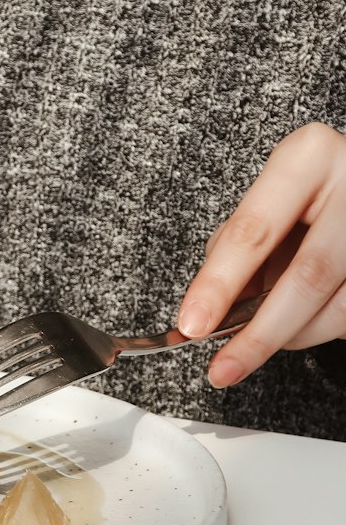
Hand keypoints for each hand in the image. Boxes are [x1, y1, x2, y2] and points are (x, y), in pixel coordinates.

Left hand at [177, 122, 345, 386]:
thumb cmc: (311, 193)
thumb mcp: (270, 201)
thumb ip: (240, 249)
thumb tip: (215, 313)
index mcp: (308, 158)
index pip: (254, 231)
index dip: (219, 284)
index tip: (193, 324)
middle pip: (306, 277)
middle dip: (259, 333)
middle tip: (224, 366)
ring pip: (338, 308)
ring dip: (293, 336)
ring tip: (264, 337)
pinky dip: (319, 329)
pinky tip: (302, 320)